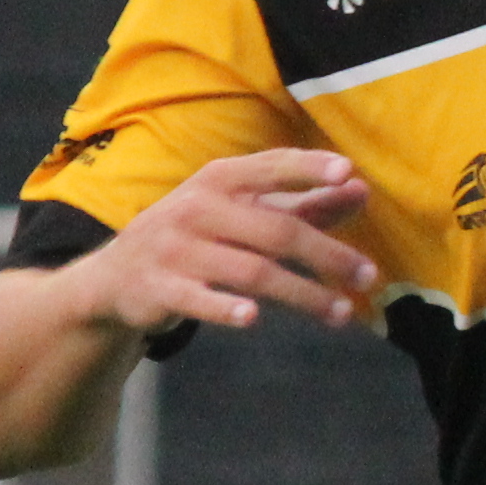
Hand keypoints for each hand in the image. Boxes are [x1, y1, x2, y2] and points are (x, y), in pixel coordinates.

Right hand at [89, 148, 381, 335]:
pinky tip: (252, 318)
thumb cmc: (197, 237)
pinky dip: (224, 308)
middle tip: (369, 276)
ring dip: (301, 294)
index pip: (271, 166)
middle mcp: (197, 207)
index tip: (347, 172)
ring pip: (250, 270)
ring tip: (341, 313)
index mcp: (220, 179)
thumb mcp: (242, 212)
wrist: (116, 277)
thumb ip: (303, 203)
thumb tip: (360, 189)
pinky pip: (197, 299)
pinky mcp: (158, 288)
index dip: (309, 168)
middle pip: (275, 229)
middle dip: (327, 254)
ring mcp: (175, 248)